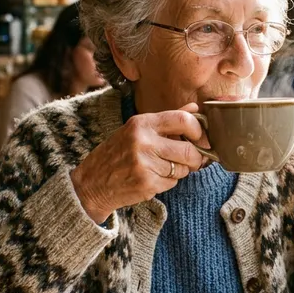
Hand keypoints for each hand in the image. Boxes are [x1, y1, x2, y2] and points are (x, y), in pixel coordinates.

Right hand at [70, 105, 206, 222]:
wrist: (92, 182)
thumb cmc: (117, 154)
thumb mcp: (138, 130)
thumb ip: (168, 120)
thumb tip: (196, 110)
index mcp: (142, 123)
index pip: (184, 121)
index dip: (199, 131)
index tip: (201, 139)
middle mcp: (143, 141)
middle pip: (189, 150)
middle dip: (196, 158)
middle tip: (193, 160)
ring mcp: (144, 163)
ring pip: (183, 168)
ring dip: (180, 171)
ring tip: (162, 168)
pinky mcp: (146, 183)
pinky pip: (172, 183)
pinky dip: (168, 182)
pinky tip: (153, 178)